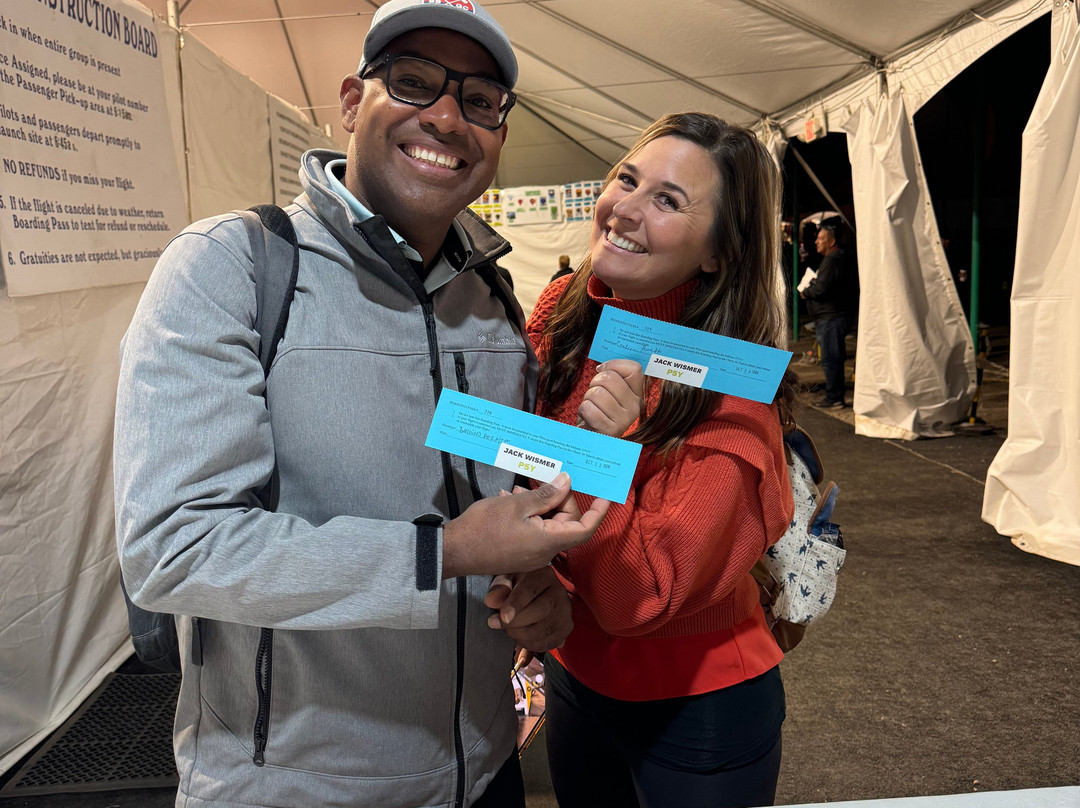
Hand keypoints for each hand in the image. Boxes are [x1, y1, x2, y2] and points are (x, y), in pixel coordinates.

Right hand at [442, 472, 608, 577]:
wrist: (453, 552)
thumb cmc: (485, 528)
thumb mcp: (517, 505)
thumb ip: (545, 495)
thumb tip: (567, 482)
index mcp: (549, 540)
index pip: (585, 528)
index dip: (598, 511)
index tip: (605, 494)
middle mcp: (545, 551)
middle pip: (566, 521)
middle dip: (560, 498)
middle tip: (546, 477)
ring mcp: (532, 554)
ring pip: (548, 523)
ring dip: (540, 503)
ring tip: (521, 486)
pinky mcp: (520, 552)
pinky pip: (535, 529)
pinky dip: (529, 513)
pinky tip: (511, 498)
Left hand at [485, 567, 572, 652]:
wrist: (538, 594)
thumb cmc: (519, 585)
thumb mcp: (508, 579)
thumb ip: (500, 587)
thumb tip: (491, 601)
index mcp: (544, 575)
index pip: (531, 589)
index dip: (516, 604)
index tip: (502, 617)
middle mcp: (559, 593)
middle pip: (539, 611)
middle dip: (515, 622)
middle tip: (496, 624)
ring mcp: (565, 612)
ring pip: (543, 631)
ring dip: (520, 635)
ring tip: (509, 630)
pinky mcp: (565, 629)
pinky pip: (547, 643)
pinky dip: (529, 645)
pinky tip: (520, 638)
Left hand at [577, 359, 642, 436]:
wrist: (592, 439)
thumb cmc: (599, 411)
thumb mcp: (610, 393)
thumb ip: (613, 377)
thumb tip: (602, 367)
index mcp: (637, 395)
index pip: (634, 369)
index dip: (614, 365)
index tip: (601, 371)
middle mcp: (635, 407)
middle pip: (610, 378)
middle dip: (595, 383)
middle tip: (594, 395)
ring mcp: (624, 420)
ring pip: (597, 393)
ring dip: (588, 398)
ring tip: (592, 408)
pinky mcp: (610, 431)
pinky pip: (589, 408)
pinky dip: (583, 410)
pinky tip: (589, 418)